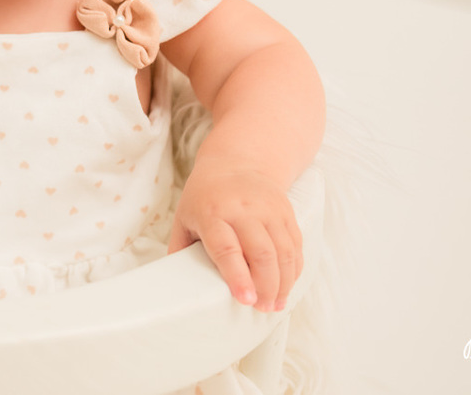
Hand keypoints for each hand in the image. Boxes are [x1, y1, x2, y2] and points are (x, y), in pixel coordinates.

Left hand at [167, 164, 302, 312]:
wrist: (235, 162)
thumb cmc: (204, 196)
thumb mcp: (184, 217)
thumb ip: (181, 249)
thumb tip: (175, 287)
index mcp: (213, 212)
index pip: (228, 249)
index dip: (238, 277)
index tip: (246, 300)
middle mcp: (244, 209)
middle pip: (262, 254)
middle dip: (266, 287)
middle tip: (262, 309)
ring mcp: (269, 209)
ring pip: (284, 252)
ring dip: (284, 283)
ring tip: (276, 304)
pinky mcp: (286, 211)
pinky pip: (295, 245)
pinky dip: (294, 269)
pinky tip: (287, 284)